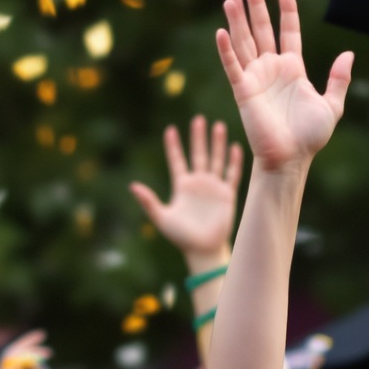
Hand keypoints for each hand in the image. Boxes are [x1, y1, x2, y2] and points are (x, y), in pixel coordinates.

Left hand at [130, 116, 243, 264]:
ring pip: (216, 160)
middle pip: (198, 154)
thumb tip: (132, 186)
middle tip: (198, 119)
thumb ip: (148, 201)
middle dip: (198, 137)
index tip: (170, 130)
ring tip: (218, 126)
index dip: (173, 146)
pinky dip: (234, 161)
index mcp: (181, 186)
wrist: (203, 250)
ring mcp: (213, 187)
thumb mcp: (161, 218)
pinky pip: (231, 174)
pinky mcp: (227, 194)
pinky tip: (235, 147)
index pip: (177, 160)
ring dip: (217, 144)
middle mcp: (198, 183)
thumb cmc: (181, 237)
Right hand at [213, 0, 350, 175]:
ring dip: (236, 18)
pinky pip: (232, 65)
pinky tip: (221, 30)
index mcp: (293, 68)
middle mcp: (272, 68)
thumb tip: (348, 53)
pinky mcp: (243, 90)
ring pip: (243, 41)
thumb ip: (339, 79)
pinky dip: (225, 49)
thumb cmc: (310, 136)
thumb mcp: (332, 105)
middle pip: (260, 29)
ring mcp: (255, 77)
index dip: (286, 11)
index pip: (288, 32)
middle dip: (253, 6)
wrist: (291, 158)